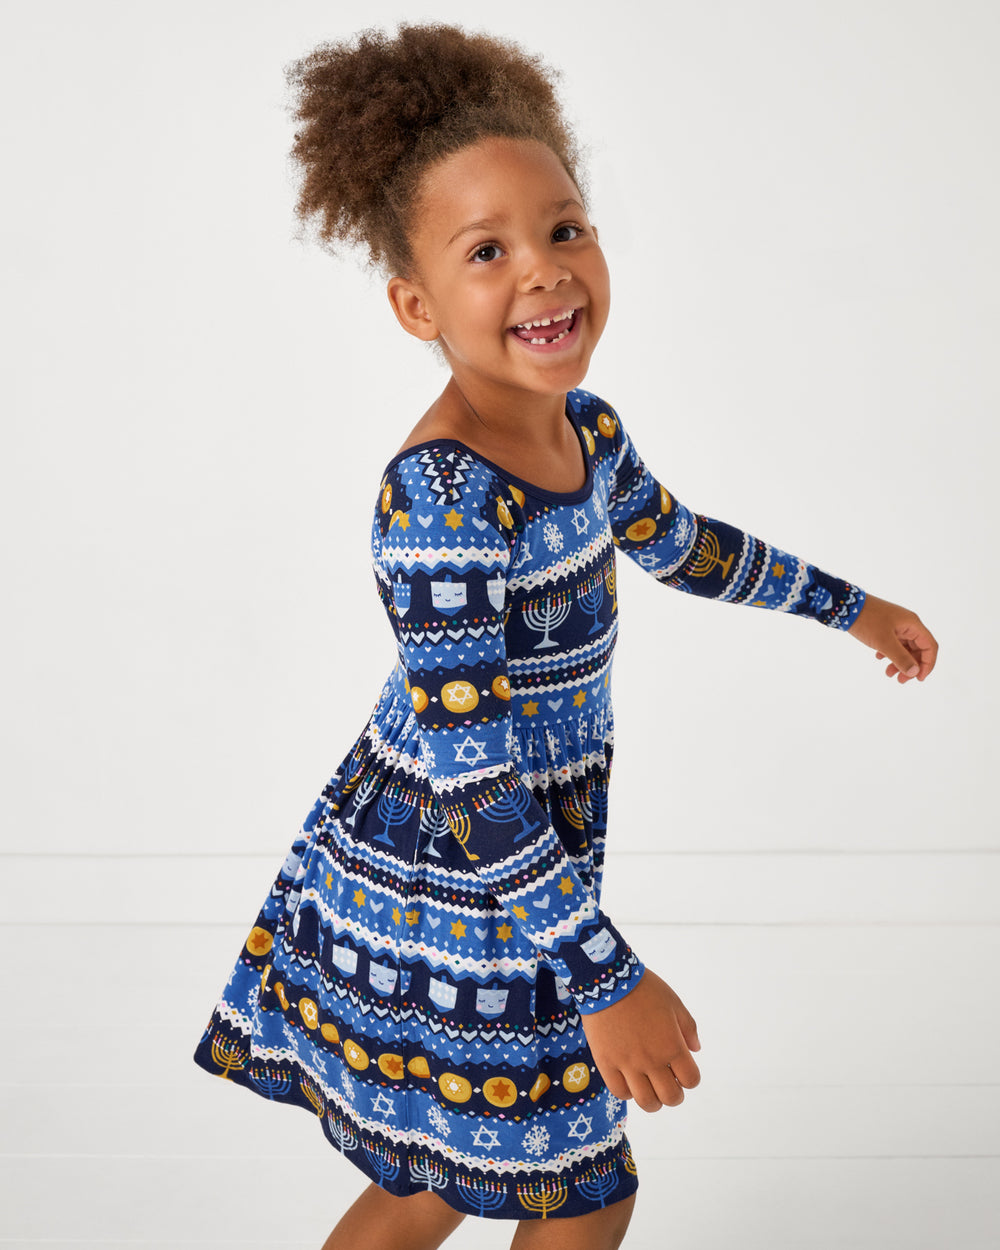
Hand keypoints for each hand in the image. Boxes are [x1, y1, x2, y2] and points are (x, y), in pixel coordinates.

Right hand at [581, 969, 700, 1110]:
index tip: (683, 1072)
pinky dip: (628, 1093)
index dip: (690, 1079)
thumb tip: (695, 1050)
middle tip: (668, 1084)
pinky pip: (619, 1092)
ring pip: (646, 1102)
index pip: (691, 1080)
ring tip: (650, 1090)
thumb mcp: (674, 1003)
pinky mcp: (606, 1062)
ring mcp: (628, 1064)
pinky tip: (629, 1081)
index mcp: (672, 1046)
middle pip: (670, 1097)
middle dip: (674, 1095)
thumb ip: (688, 1029)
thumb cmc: (645, 988)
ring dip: (653, 1101)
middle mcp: (652, 1060)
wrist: (608, 979)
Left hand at [847, 593, 937, 682]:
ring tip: (888, 673)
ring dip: (899, 662)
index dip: (928, 664)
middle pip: (917, 649)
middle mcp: (907, 624)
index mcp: (913, 624)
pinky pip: (893, 643)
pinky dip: (889, 654)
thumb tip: (914, 672)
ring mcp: (896, 625)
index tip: (919, 678)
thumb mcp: (884, 642)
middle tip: (900, 680)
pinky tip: (879, 658)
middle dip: (911, 666)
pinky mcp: (885, 627)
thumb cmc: (867, 620)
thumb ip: (901, 658)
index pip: (930, 646)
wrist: (845, 606)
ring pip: (904, 648)